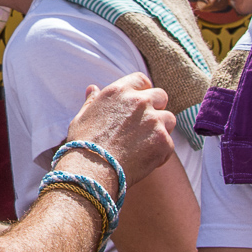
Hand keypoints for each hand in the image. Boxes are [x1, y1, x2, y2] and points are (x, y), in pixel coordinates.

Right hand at [65, 72, 173, 188]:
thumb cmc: (83, 144)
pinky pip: (169, 144)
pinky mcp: (163, 141)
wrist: (91, 171)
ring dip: (161, 129)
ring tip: (146, 144)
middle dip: (157, 108)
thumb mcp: (83, 117)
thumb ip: (93, 101)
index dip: (143, 91)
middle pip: (161, 96)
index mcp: (119, 91)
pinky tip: (145, 161)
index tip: (141, 103)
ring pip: (169, 119)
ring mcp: (153, 121)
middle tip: (146, 125)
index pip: (142, 80)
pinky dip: (160, 153)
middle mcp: (139, 101)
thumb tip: (93, 88)